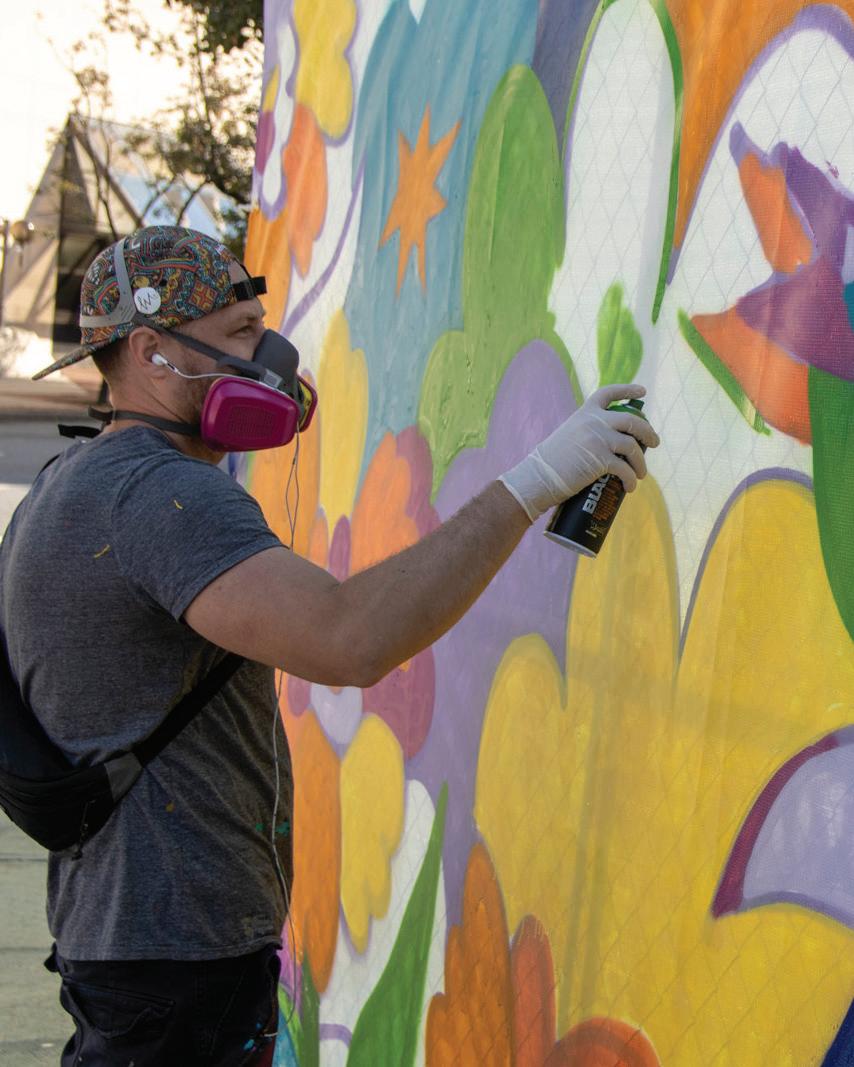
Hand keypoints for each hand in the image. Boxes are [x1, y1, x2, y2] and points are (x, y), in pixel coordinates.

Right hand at [498, 384, 660, 521]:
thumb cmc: (550, 462)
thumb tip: (608, 442)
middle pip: (632, 421)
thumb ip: (586, 431)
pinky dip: (631, 479)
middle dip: (647, 432)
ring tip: (641, 474)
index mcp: (584, 412)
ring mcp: (598, 439)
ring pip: (632, 446)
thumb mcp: (569, 435)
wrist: (537, 477)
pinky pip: (625, 469)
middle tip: (654, 443)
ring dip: (641, 462)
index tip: (642, 391)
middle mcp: (593, 421)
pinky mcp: (600, 459)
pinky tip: (630, 487)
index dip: (627, 390)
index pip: (609, 393)